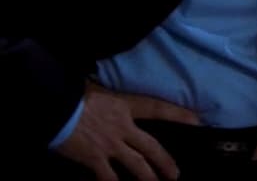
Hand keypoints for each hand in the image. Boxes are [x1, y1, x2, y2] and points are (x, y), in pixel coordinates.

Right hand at [55, 81, 199, 180]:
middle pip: (151, 146)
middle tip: (176, 174)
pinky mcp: (93, 157)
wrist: (53, 105)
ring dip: (148, 178)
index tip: (197, 121)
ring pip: (136, 164)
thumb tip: (106, 101)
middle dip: (165, 161)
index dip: (178, 115)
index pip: (157, 108)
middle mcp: (122, 126)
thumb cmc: (70, 94)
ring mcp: (109, 144)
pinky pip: (108, 177)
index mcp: (124, 105)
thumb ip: (107, 101)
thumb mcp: (95, 90)